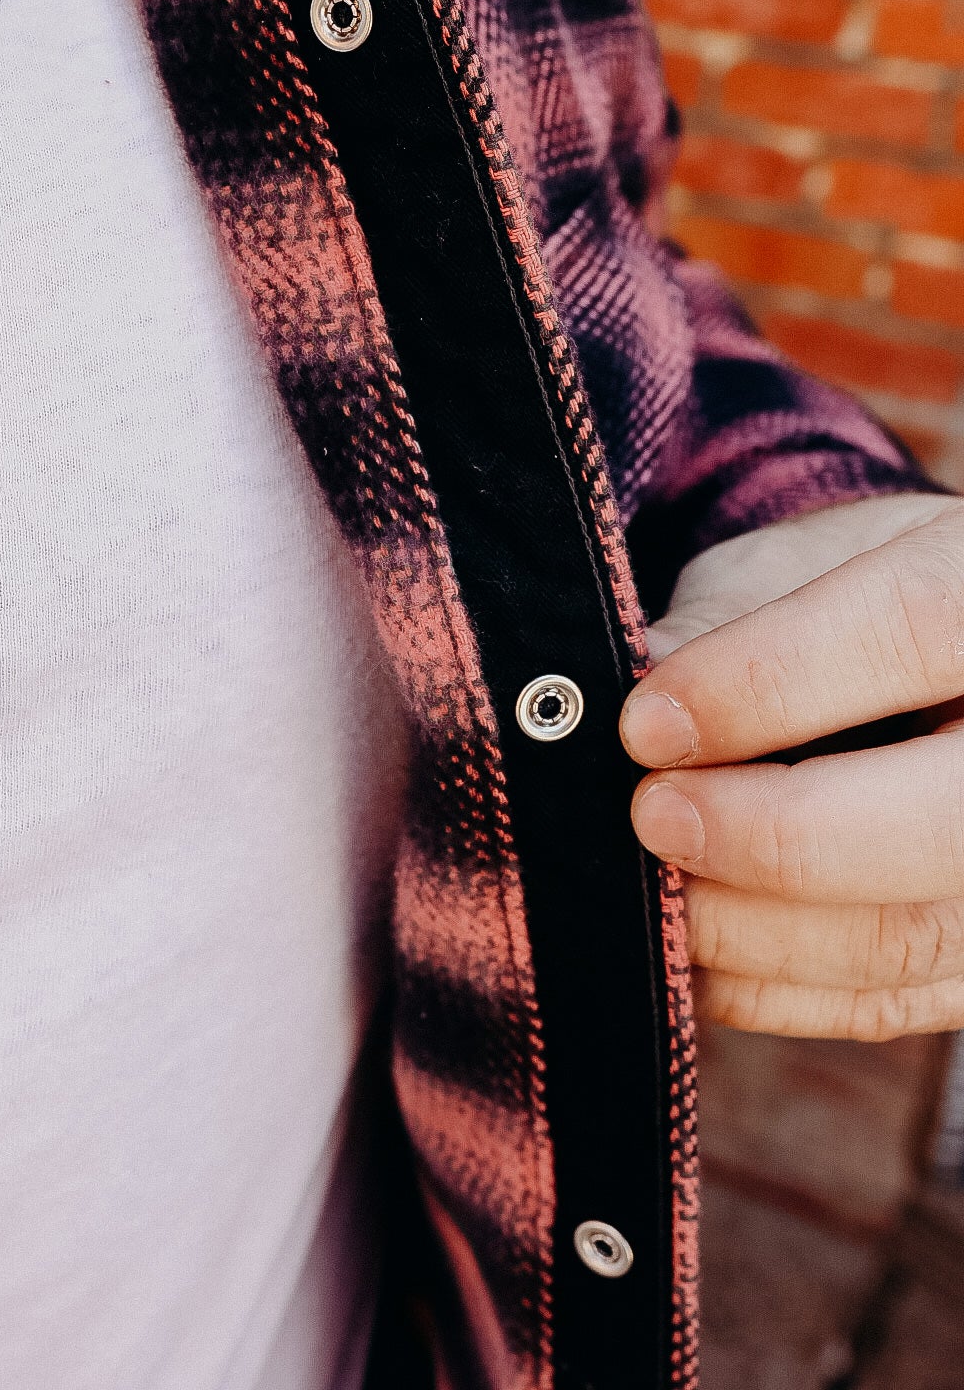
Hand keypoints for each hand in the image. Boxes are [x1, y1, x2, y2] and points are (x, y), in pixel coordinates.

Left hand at [621, 491, 963, 1038]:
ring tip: (652, 882)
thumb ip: (729, 612)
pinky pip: (887, 1001)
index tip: (646, 725)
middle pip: (941, 822)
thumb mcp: (806, 561)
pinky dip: (770, 987)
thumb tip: (630, 688)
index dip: (767, 682)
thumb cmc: (860, 594)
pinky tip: (690, 946)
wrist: (945, 665)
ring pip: (912, 935)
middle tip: (652, 816)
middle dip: (769, 836)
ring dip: (752, 929)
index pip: (908, 628)